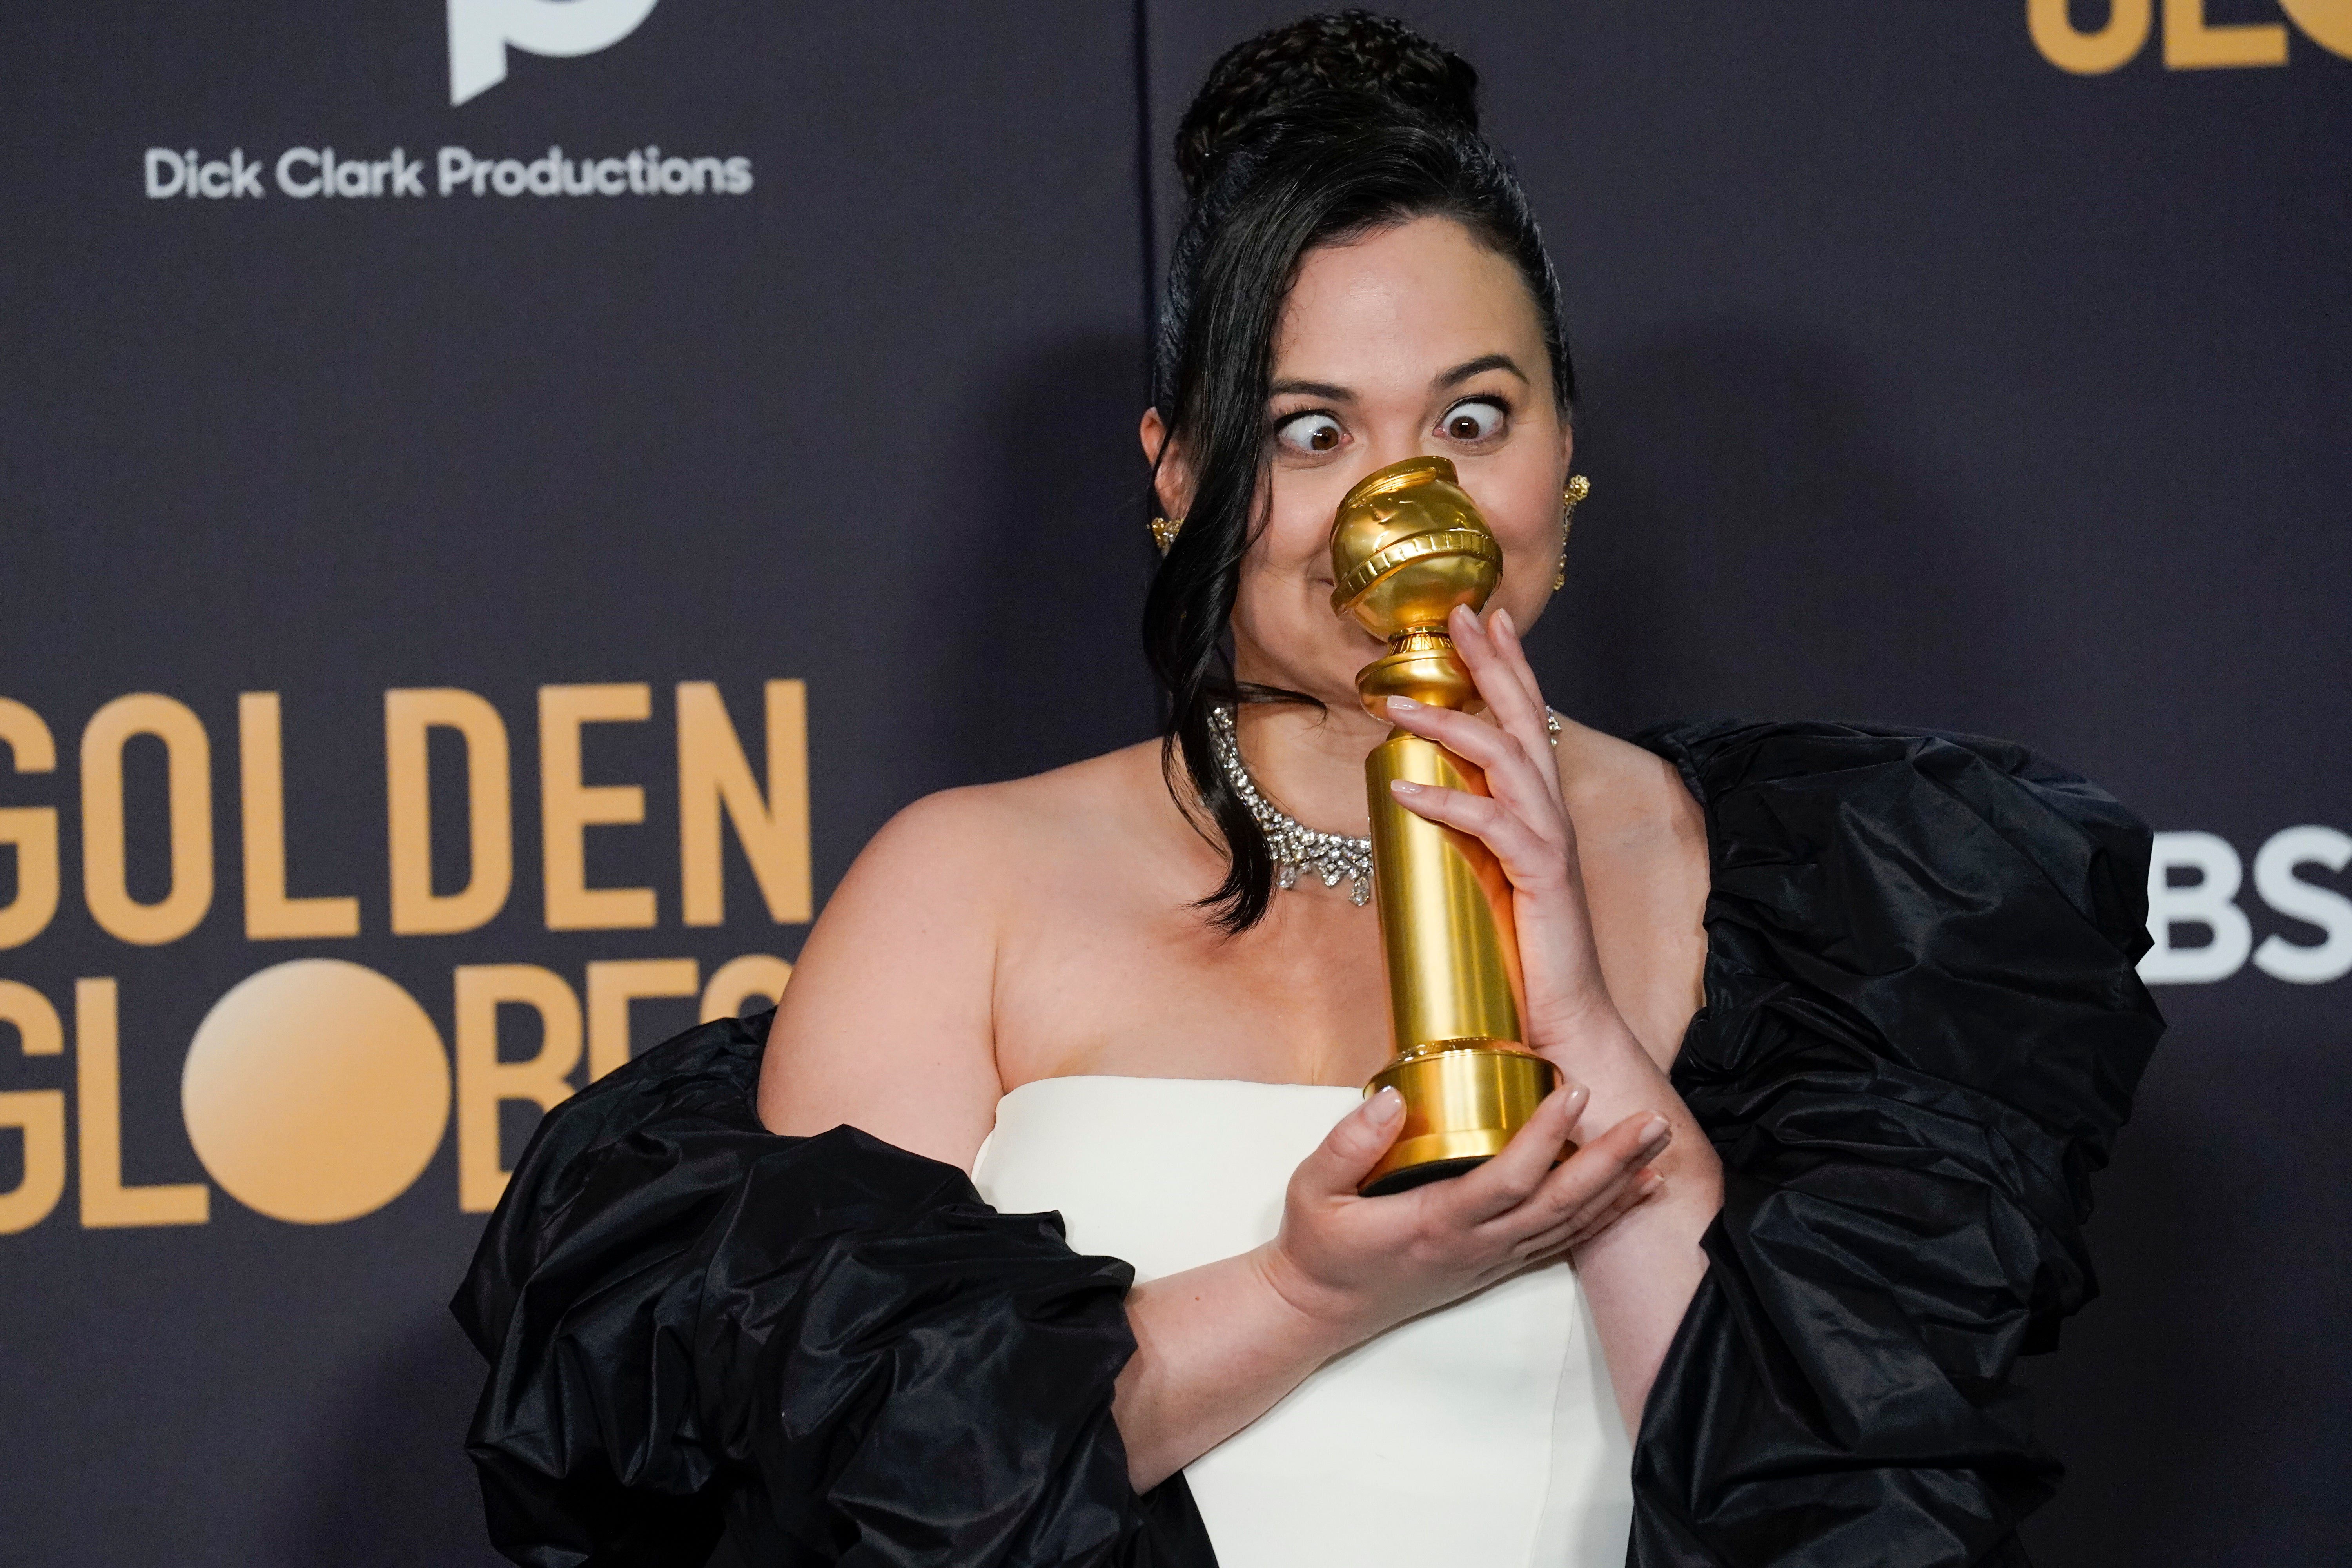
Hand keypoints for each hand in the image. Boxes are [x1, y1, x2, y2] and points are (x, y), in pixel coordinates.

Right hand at [1255, 1080, 1670, 1348]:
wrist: (1318, 1310)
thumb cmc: (1318, 1246)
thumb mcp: (1311, 1190)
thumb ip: (1349, 1144)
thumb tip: (1394, 1099)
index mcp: (1435, 1224)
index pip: (1506, 1180)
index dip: (1546, 1138)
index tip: (1575, 1092)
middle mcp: (1475, 1246)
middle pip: (1559, 1204)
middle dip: (1611, 1161)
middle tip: (1652, 1119)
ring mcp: (1490, 1260)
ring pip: (1570, 1224)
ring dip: (1618, 1184)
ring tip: (1658, 1144)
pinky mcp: (1495, 1264)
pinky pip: (1562, 1240)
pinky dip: (1605, 1215)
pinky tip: (1636, 1190)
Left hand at [1378, 603, 1617, 1052]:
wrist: (1564, 1025)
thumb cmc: (1523, 961)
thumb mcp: (1488, 884)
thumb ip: (1466, 844)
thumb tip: (1412, 809)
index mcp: (1540, 812)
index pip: (1525, 722)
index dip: (1508, 666)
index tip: (1483, 619)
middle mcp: (1551, 815)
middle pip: (1522, 718)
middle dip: (1491, 661)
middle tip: (1458, 615)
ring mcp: (1550, 843)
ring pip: (1504, 758)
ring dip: (1448, 723)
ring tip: (1394, 705)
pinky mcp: (1541, 877)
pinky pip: (1491, 823)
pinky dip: (1445, 800)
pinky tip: (1402, 789)